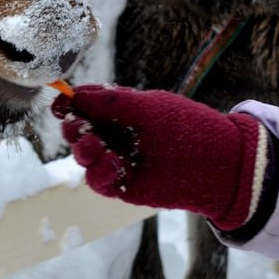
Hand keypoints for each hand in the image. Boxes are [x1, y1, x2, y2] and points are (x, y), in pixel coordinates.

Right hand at [52, 85, 266, 230]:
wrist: (218, 165)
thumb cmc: (187, 127)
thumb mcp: (147, 106)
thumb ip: (110, 101)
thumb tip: (74, 94)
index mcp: (122, 110)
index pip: (87, 104)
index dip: (71, 103)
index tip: (60, 102)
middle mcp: (117, 134)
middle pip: (78, 130)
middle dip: (73, 127)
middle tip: (77, 126)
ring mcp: (118, 160)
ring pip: (83, 156)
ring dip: (82, 150)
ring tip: (95, 147)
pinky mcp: (123, 185)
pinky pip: (97, 181)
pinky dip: (98, 173)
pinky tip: (113, 164)